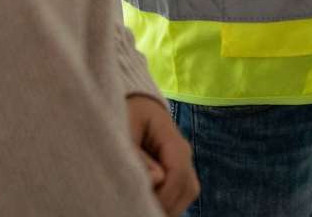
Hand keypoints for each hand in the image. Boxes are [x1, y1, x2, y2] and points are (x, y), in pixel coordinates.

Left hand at [126, 95, 199, 215]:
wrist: (133, 105)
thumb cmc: (126, 114)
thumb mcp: (124, 129)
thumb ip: (136, 155)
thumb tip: (156, 181)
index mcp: (171, 137)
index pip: (178, 172)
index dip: (164, 195)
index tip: (140, 204)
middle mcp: (182, 152)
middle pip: (188, 187)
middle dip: (167, 205)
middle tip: (139, 210)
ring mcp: (182, 162)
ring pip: (187, 193)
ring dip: (169, 206)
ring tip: (144, 209)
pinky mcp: (176, 171)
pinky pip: (180, 194)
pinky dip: (167, 203)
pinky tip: (149, 204)